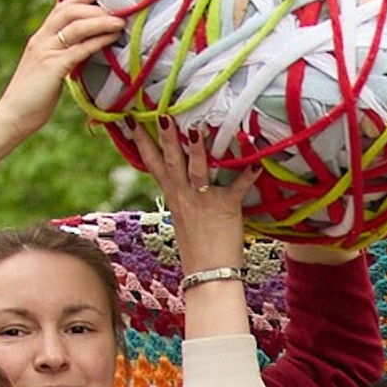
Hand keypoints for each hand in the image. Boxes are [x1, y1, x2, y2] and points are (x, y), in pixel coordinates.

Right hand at [0, 0, 123, 140]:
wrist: (13, 116)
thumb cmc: (33, 100)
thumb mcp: (49, 73)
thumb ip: (62, 60)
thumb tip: (81, 56)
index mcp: (39, 40)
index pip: (59, 10)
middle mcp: (40, 40)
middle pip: (68, 12)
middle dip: (93, 7)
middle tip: (116, 8)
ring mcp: (45, 52)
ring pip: (74, 27)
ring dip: (99, 22)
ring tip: (120, 21)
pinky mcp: (52, 67)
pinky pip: (78, 50)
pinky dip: (96, 42)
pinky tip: (110, 39)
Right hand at [127, 121, 246, 257]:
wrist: (208, 274)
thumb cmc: (197, 247)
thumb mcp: (182, 216)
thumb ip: (181, 194)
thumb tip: (183, 178)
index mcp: (172, 194)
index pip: (151, 161)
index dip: (140, 139)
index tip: (129, 117)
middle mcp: (183, 194)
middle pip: (170, 159)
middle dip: (164, 136)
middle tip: (160, 112)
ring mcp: (203, 200)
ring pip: (196, 169)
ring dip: (196, 149)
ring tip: (195, 129)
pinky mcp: (226, 207)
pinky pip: (237, 187)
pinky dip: (247, 174)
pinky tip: (256, 161)